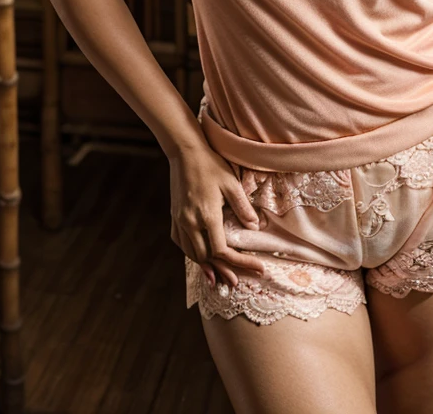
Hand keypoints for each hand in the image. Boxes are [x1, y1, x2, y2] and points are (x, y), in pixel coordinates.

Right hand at [169, 142, 267, 289]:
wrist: (185, 152)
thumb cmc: (211, 165)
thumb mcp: (232, 183)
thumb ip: (243, 208)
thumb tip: (254, 227)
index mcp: (208, 216)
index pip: (223, 251)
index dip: (240, 263)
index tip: (258, 268)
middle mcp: (191, 222)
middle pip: (207, 258)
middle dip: (224, 271)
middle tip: (237, 281)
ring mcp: (180, 220)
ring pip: (192, 254)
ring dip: (206, 266)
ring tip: (219, 276)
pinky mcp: (174, 217)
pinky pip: (181, 243)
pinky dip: (192, 254)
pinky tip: (200, 257)